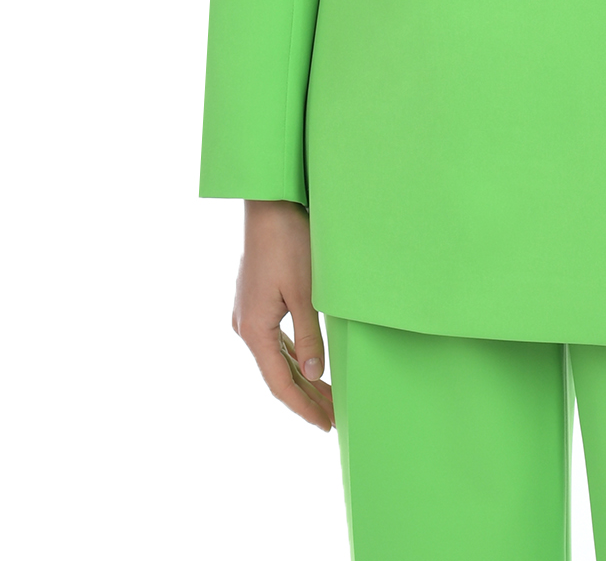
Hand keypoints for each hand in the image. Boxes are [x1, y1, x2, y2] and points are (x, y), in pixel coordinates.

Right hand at [231, 199, 334, 430]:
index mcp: (254, 330)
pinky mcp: (254, 302)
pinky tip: (306, 365)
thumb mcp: (306, 293)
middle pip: (277, 374)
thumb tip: (313, 376)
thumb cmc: (289, 244)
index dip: (303, 407)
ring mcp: (247, 315)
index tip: (326, 425)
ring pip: (275, 358)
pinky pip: (274, 341)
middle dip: (305, 397)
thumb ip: (309, 337)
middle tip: (333, 418)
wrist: (269, 207)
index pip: (280, 383)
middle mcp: (245, 327)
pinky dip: (291, 357)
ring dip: (299, 379)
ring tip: (326, 397)